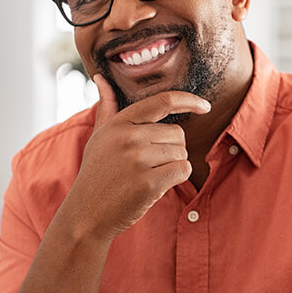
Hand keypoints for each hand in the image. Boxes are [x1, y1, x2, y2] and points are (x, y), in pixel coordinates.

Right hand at [66, 74, 210, 241]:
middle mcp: (129, 138)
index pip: (163, 102)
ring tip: (149, 174)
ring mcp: (139, 160)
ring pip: (182, 152)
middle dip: (172, 148)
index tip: (205, 106)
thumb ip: (107, 106)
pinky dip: (177, 177)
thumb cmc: (96, 172)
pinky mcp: (149, 183)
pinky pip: (184, 169)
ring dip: (174, 164)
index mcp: (120, 123)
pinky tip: (157, 184)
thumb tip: (101, 77)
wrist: (86, 215)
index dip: (189, 100)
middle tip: (149, 163)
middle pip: (178, 133)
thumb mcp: (98, 136)